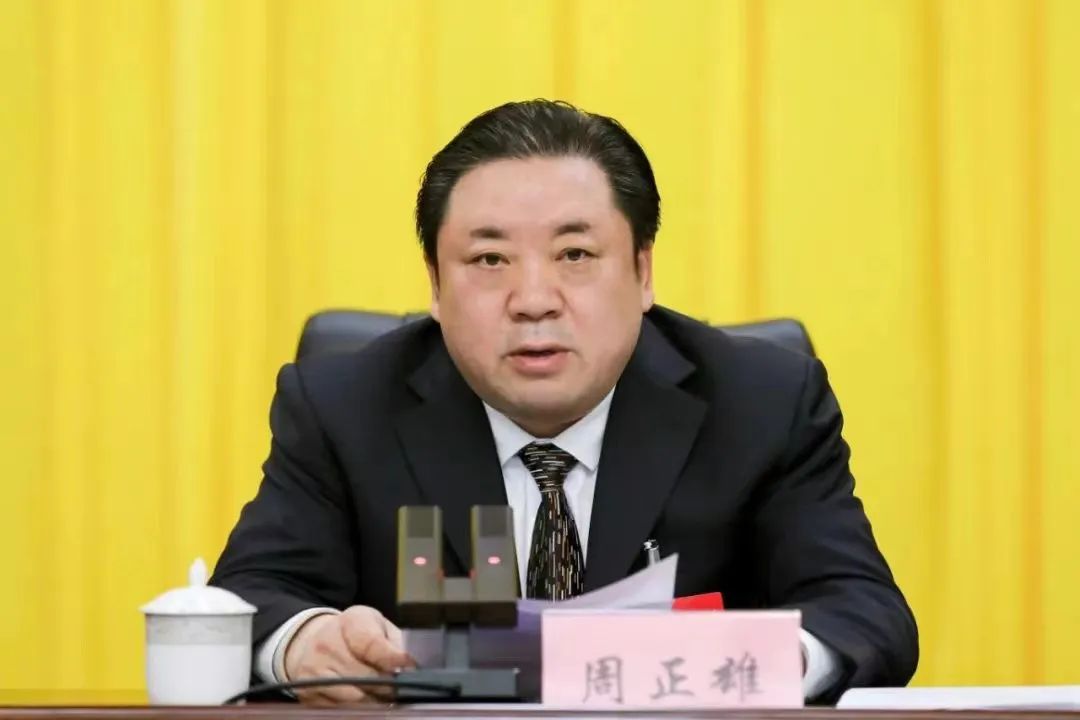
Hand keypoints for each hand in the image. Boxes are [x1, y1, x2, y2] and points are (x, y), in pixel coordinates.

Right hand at [283, 606, 414, 704]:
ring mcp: (314, 672)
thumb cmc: (355, 634)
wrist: (317, 642)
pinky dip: (357, 710)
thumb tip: (409, 668)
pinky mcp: (307, 694)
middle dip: (388, 686)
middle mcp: (326, 645)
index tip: (409, 668)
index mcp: (350, 622)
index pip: (373, 644)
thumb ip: (395, 643)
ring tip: (382, 696)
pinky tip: (364, 701)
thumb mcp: (378, 626)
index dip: (393, 659)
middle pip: (366, 677)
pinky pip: (340, 710)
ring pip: (355, 699)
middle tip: (398, 688)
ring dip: (374, 701)